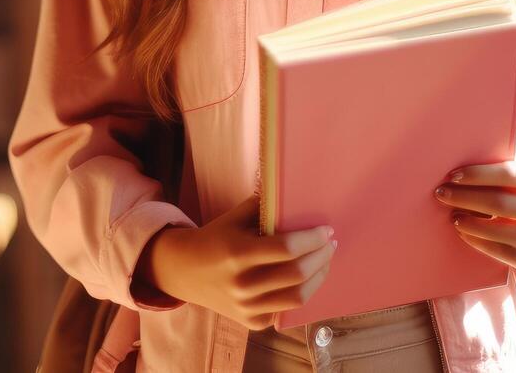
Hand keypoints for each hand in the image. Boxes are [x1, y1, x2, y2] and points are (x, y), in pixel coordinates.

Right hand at [140, 193, 336, 330]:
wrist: (185, 272)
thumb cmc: (215, 238)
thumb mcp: (235, 217)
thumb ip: (264, 206)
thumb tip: (296, 193)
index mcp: (238, 253)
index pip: (287, 248)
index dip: (312, 239)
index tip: (326, 230)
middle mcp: (243, 284)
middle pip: (297, 274)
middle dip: (322, 257)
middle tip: (331, 244)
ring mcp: (247, 307)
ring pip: (297, 297)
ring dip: (319, 277)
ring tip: (325, 262)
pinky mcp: (251, 322)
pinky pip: (286, 310)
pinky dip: (300, 294)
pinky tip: (305, 280)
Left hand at [432, 154, 515, 269]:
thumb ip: (500, 169)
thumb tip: (458, 173)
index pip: (507, 174)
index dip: (476, 174)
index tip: (452, 175)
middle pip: (498, 203)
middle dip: (464, 197)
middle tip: (440, 193)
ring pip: (496, 230)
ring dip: (468, 222)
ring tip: (451, 215)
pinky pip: (498, 251)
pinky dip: (476, 240)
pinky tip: (462, 230)